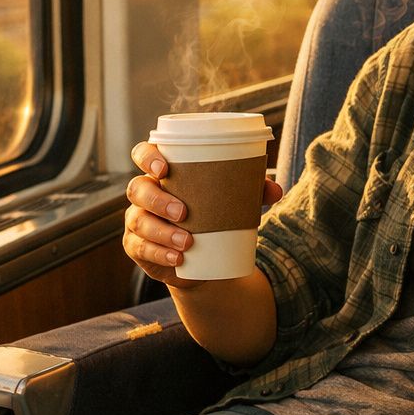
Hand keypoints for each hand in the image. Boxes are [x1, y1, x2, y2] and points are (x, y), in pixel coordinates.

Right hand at [124, 141, 283, 287]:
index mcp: (163, 173)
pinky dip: (159, 254)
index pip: (143, 155)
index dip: (147, 157)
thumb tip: (276, 189)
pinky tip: (177, 259)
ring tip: (187, 242)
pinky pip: (140, 249)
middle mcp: (145, 194)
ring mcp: (138, 221)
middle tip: (184, 213)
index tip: (164, 168)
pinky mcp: (138, 248)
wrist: (206, 259)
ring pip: (138, 221)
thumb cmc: (215, 215)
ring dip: (161, 232)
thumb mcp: (233, 201)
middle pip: (138, 189)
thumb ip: (253, 191)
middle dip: (158, 200)